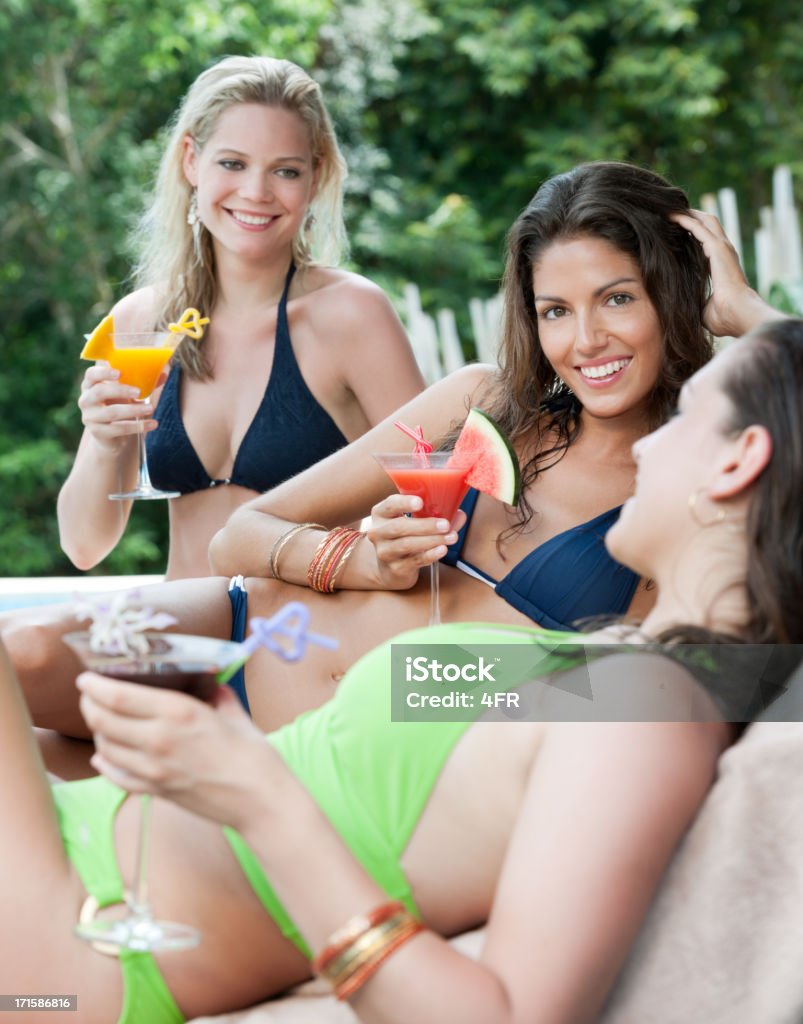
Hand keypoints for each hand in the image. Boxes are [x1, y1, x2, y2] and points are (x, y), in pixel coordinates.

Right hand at [77, 362, 157, 453]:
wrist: (113, 435)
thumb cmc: (119, 405)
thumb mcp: (128, 393)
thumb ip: (144, 383)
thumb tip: (164, 375)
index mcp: (91, 385)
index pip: (91, 374)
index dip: (103, 372)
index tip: (119, 372)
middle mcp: (86, 400)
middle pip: (99, 392)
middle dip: (120, 390)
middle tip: (139, 392)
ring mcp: (90, 417)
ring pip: (111, 412)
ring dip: (133, 410)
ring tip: (151, 408)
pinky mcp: (98, 432)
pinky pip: (119, 429)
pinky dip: (138, 426)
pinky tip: (152, 424)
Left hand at [77, 672, 271, 829]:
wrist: (260, 801)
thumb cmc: (253, 755)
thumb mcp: (234, 713)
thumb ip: (216, 695)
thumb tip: (209, 682)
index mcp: (179, 713)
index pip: (119, 696)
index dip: (94, 686)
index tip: (86, 678)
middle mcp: (159, 740)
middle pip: (103, 720)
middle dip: (89, 705)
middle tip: (89, 696)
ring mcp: (153, 770)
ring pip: (105, 748)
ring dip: (97, 732)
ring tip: (101, 721)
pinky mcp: (155, 791)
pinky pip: (116, 776)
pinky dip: (105, 764)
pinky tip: (104, 755)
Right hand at [365, 494, 464, 590]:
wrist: (391, 567)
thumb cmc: (406, 536)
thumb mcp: (415, 522)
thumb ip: (437, 515)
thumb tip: (460, 515)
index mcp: (381, 513)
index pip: (390, 505)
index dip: (404, 503)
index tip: (420, 502)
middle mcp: (378, 532)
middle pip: (399, 527)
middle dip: (425, 525)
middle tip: (445, 524)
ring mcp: (384, 552)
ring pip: (407, 544)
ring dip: (431, 540)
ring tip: (451, 537)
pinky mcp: (395, 568)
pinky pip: (414, 561)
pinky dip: (430, 555)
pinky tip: (441, 550)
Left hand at [671, 210, 780, 336]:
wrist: (737, 314)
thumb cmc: (724, 317)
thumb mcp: (703, 308)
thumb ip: (693, 301)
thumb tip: (680, 309)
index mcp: (721, 263)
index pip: (707, 240)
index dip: (693, 233)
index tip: (675, 230)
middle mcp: (724, 251)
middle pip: (708, 224)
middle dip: (691, 216)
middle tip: (670, 213)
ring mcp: (722, 247)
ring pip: (705, 220)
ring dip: (687, 213)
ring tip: (668, 210)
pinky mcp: (717, 248)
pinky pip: (698, 227)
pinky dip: (684, 219)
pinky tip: (670, 216)